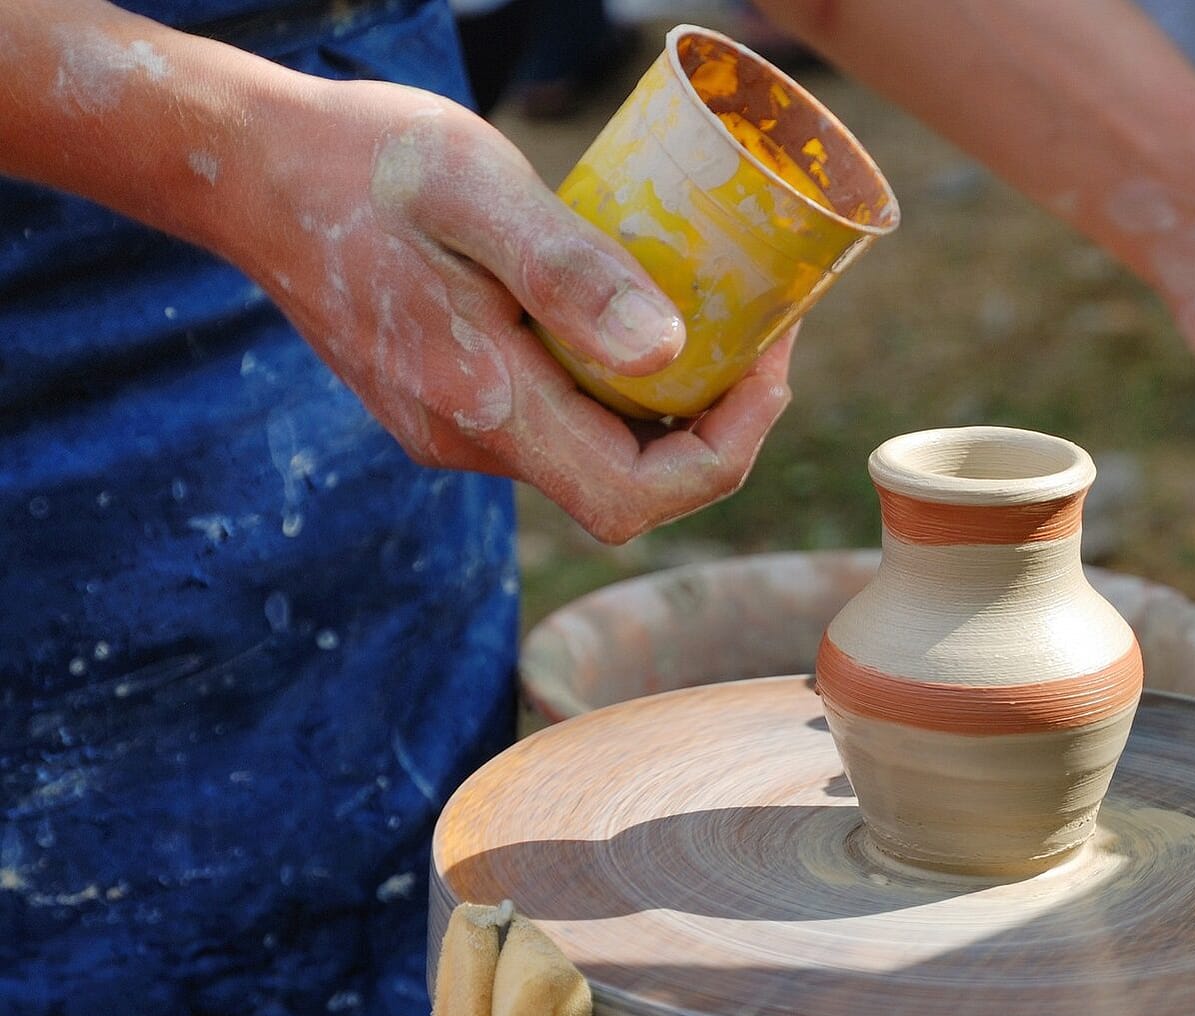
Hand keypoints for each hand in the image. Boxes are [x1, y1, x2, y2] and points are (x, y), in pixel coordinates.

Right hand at [224, 79, 790, 542]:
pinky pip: (557, 419)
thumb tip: (667, 349)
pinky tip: (633, 313)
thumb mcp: (475, 192)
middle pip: (627, 485)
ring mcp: (451, 427)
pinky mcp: (446, 401)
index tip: (769, 361)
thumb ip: (569, 273)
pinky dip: (615, 384)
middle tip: (763, 333)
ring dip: (669, 404)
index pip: (637, 496)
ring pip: (594, 453)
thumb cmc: (362, 162)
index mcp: (481, 403)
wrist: (249, 168)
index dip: (727, 448)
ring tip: (717, 314)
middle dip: (715, 424)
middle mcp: (465, 439)